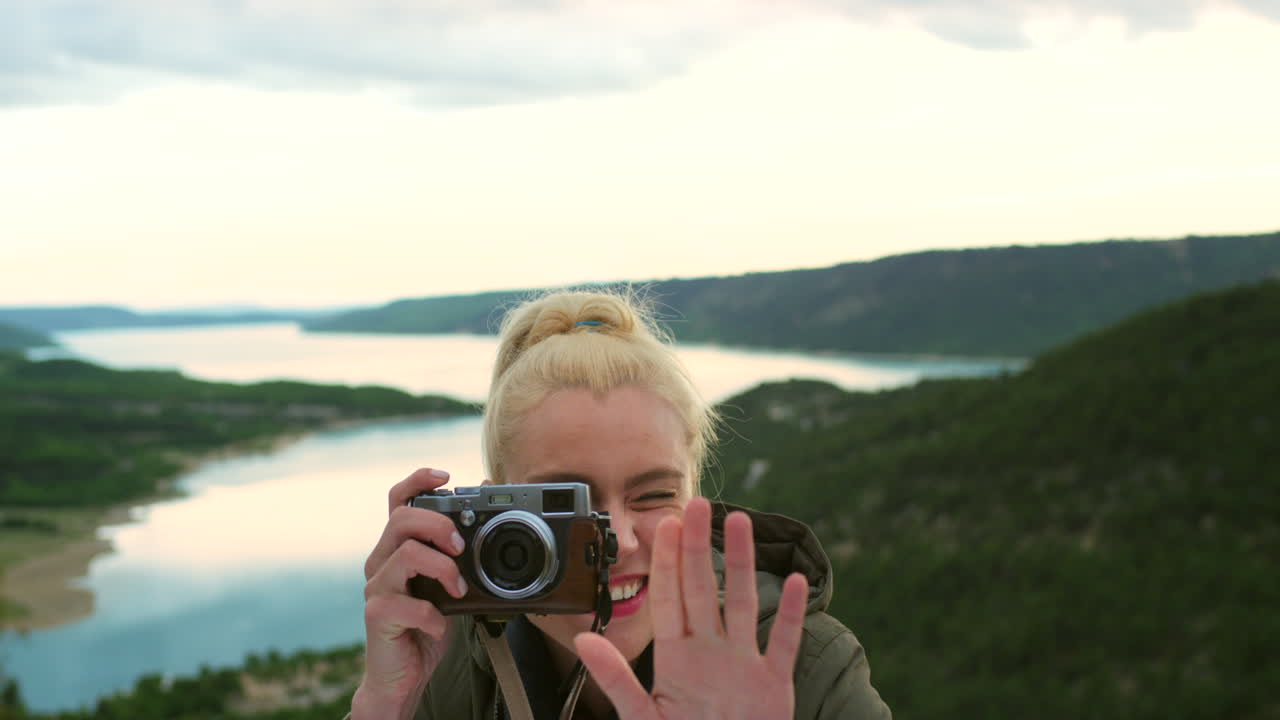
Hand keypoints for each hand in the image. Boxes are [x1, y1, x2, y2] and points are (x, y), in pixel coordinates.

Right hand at [352, 468, 469, 719]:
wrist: (403, 677)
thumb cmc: (425, 628)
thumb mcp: (448, 586)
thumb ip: (458, 559)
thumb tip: (487, 525)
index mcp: (397, 548)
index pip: (398, 501)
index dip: (418, 481)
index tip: (445, 476)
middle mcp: (382, 562)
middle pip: (402, 520)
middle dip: (439, 525)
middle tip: (461, 546)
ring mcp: (377, 588)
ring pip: (406, 555)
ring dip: (442, 569)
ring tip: (457, 590)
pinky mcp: (378, 615)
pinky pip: (407, 603)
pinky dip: (433, 615)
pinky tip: (439, 627)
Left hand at [574, 498, 808, 719]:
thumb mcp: (642, 717)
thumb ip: (615, 678)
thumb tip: (583, 639)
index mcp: (677, 657)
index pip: (670, 597)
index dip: (667, 560)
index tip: (664, 523)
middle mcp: (710, 651)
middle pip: (704, 588)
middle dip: (699, 546)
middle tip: (697, 504)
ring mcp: (743, 664)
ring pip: (745, 603)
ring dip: (743, 563)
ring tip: (741, 522)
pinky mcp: (774, 684)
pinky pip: (785, 643)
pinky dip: (793, 614)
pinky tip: (794, 582)